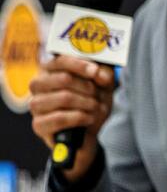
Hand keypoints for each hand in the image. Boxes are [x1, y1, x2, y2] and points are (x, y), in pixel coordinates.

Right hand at [28, 55, 113, 179]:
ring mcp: (36, 105)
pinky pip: (60, 118)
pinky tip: (89, 118)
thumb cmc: (92, 102)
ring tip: (95, 107)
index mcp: (51, 70)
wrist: (90, 131)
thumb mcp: (104, 85)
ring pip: (64, 98)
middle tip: (96, 95)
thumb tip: (99, 74)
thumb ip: (104, 74)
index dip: (79, 65)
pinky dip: (81, 117)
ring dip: (87, 103)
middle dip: (88, 88)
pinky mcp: (38, 124)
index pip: (60, 61)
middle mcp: (38, 85)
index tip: (95, 71)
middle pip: (64, 79)